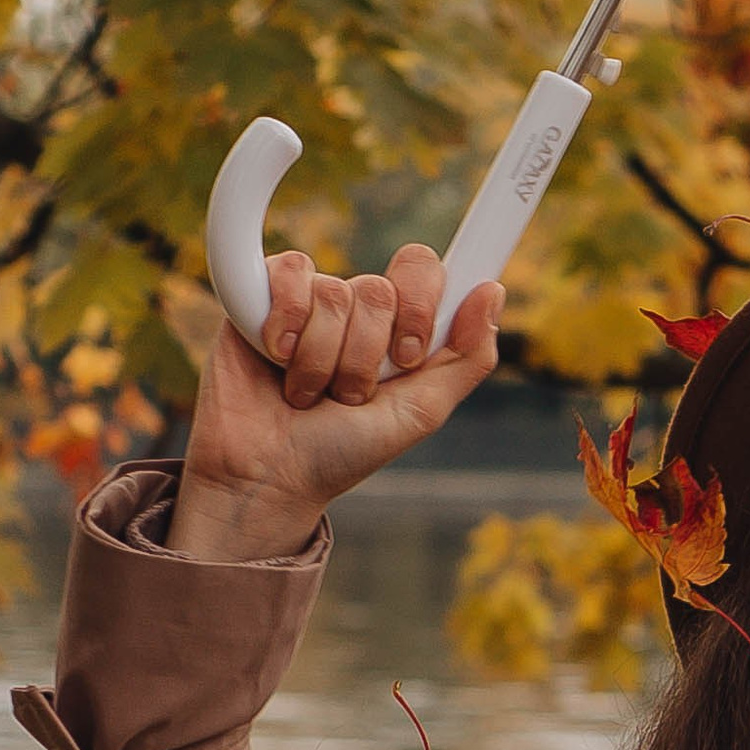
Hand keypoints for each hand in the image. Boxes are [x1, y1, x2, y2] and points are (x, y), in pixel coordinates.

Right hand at [169, 241, 500, 562]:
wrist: (267, 478)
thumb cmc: (340, 452)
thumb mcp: (420, 414)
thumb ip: (465, 360)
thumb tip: (491, 292)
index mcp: (395, 328)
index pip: (423, 270)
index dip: (420, 307)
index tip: (406, 358)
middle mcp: (353, 309)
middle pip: (379, 289)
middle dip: (365, 356)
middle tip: (347, 395)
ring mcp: (306, 301)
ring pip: (335, 293)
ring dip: (322, 361)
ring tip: (305, 394)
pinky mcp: (257, 295)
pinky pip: (289, 272)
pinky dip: (285, 323)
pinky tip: (275, 357)